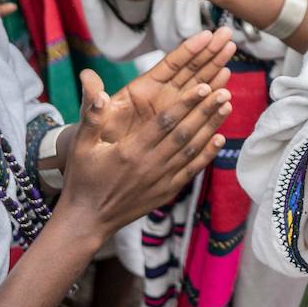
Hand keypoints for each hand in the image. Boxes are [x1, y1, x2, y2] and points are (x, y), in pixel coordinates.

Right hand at [56, 28, 235, 237]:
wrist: (88, 220)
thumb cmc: (83, 179)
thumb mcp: (80, 147)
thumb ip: (92, 119)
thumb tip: (100, 94)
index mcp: (130, 151)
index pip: (163, 123)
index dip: (184, 104)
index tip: (202, 87)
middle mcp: (149, 165)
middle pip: (184, 134)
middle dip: (205, 111)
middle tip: (223, 92)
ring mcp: (161, 180)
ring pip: (192, 149)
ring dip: (211, 128)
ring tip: (227, 107)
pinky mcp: (167, 191)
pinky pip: (191, 170)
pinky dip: (207, 154)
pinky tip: (220, 139)